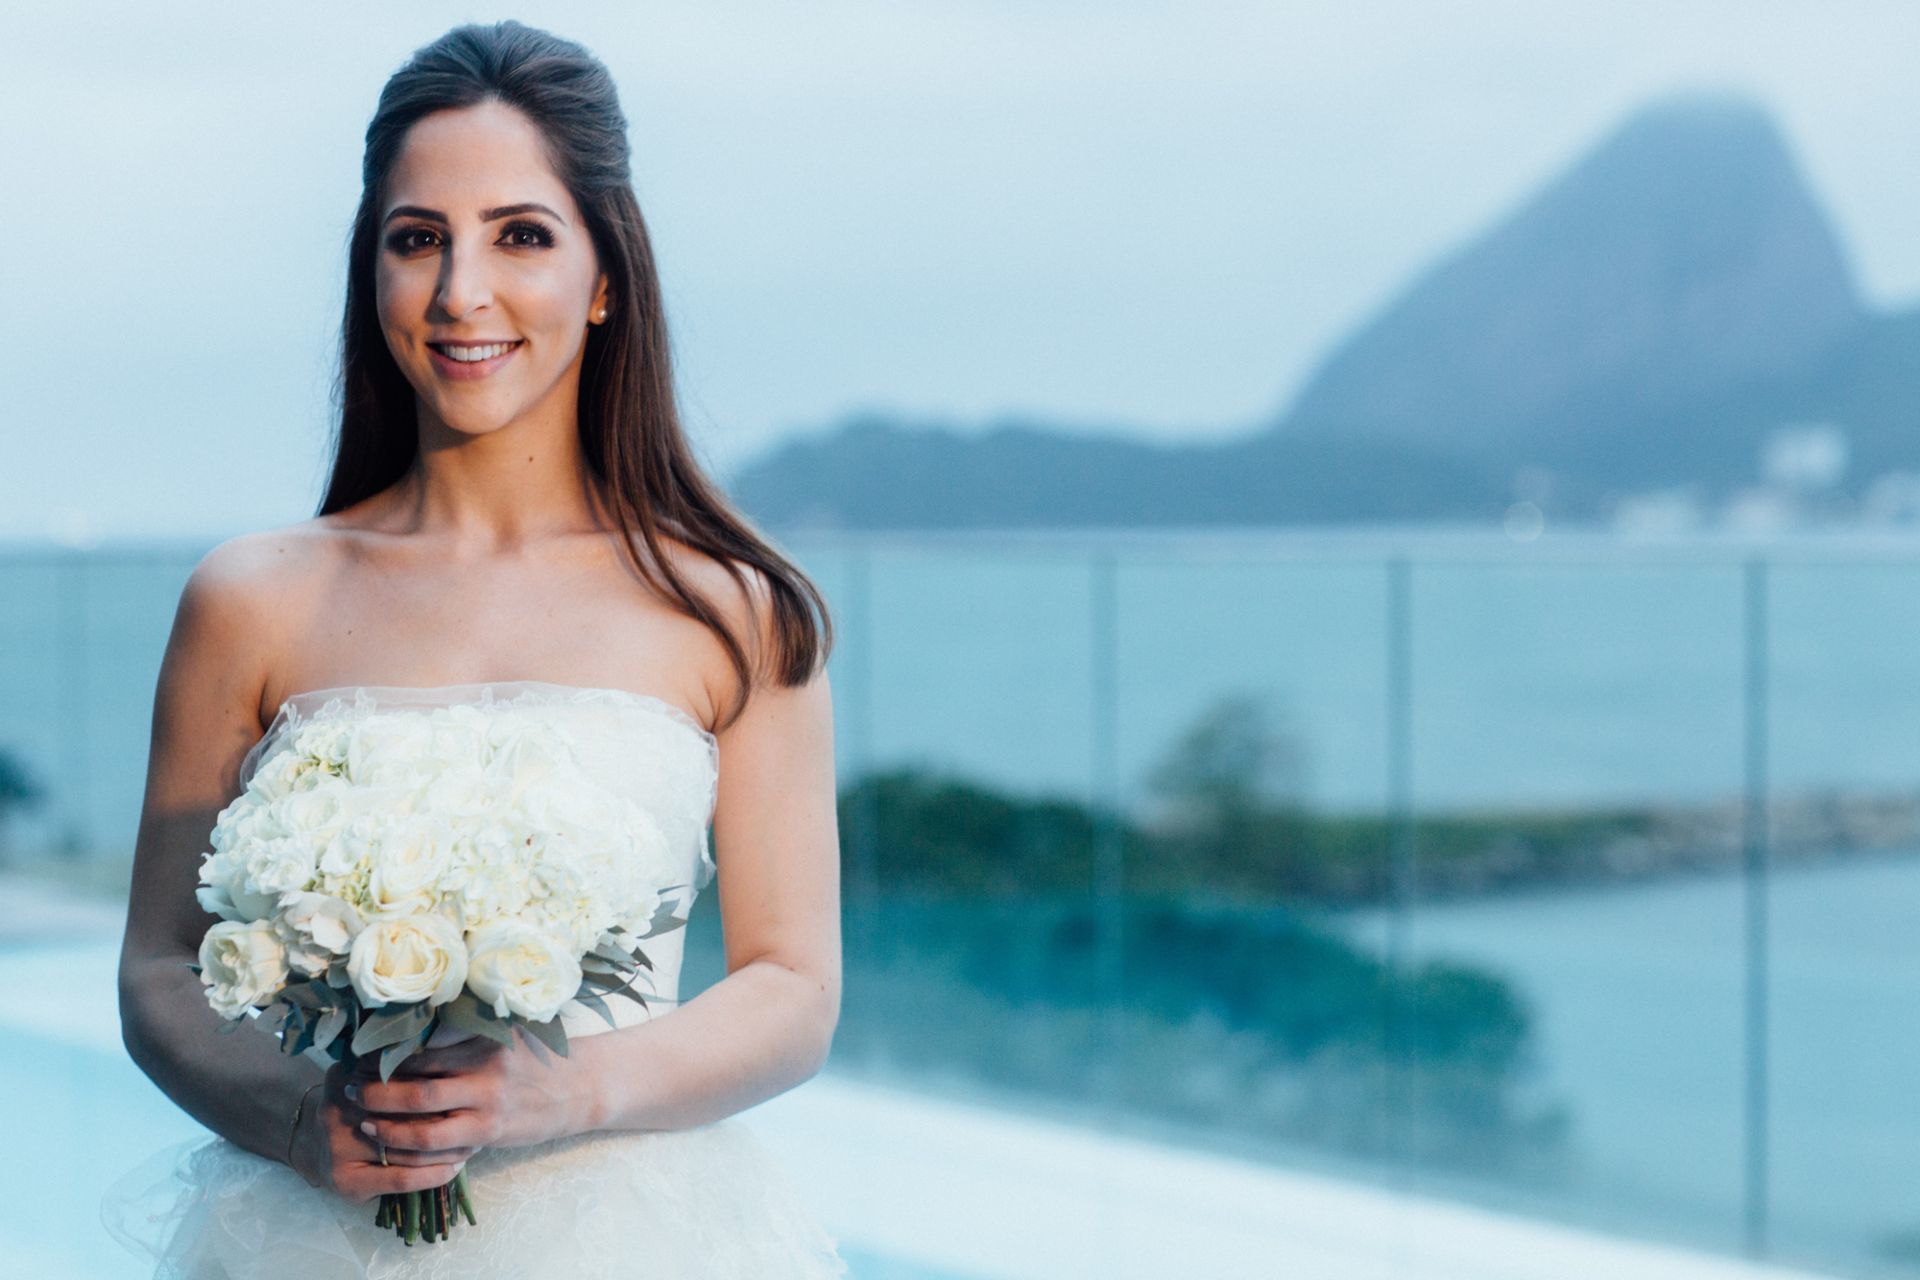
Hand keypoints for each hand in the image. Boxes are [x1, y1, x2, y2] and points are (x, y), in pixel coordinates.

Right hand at [291, 1059, 474, 1204]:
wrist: (310, 1143)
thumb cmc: (357, 1103)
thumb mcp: (369, 1071)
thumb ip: (402, 1059)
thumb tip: (451, 1039)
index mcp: (348, 1074)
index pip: (405, 1075)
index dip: (442, 1079)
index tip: (471, 1081)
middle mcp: (338, 1108)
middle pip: (407, 1112)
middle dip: (449, 1115)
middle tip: (479, 1114)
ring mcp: (338, 1147)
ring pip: (407, 1149)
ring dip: (447, 1148)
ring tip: (474, 1141)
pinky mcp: (345, 1180)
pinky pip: (400, 1179)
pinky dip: (432, 1175)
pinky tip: (453, 1169)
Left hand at [350, 1024, 586, 1160]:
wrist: (579, 1086)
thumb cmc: (535, 1054)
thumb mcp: (505, 1029)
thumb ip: (465, 1027)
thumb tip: (413, 1022)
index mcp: (482, 1042)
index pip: (420, 1049)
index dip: (383, 1055)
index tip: (356, 1055)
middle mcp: (482, 1075)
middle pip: (414, 1087)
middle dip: (373, 1092)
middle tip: (345, 1088)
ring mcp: (486, 1108)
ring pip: (422, 1124)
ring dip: (385, 1125)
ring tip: (361, 1119)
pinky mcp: (489, 1134)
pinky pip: (441, 1148)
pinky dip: (411, 1150)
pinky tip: (392, 1144)